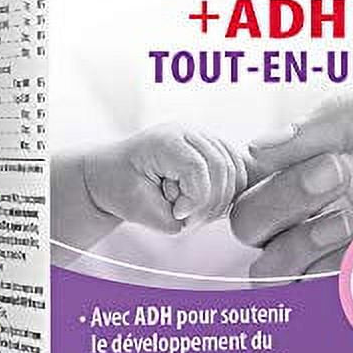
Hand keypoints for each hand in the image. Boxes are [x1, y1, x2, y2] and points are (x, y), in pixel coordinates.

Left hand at [84, 125, 247, 233]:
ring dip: (218, 199)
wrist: (114, 173)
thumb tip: (200, 219)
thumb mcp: (138, 208)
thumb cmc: (121, 187)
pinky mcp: (215, 148)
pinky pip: (237, 172)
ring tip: (190, 206)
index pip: (197, 169)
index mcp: (165, 141)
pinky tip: (203, 201)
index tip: (177, 215)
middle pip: (222, 169)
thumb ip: (172, 220)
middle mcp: (188, 132)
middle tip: (183, 215)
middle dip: (208, 203)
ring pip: (235, 172)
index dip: (194, 200)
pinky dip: (227, 193)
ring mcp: (204, 137)